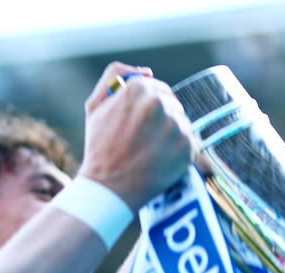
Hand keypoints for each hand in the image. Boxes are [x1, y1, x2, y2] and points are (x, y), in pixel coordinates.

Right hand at [77, 62, 196, 209]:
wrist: (107, 187)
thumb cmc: (99, 148)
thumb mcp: (95, 107)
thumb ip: (114, 77)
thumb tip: (146, 72)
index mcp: (137, 89)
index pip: (156, 89)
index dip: (146, 109)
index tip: (136, 127)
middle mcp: (159, 103)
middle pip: (171, 104)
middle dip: (160, 120)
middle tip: (142, 141)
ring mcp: (175, 125)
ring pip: (181, 123)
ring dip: (169, 136)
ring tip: (150, 153)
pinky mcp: (187, 146)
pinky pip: (190, 143)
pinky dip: (178, 153)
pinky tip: (160, 161)